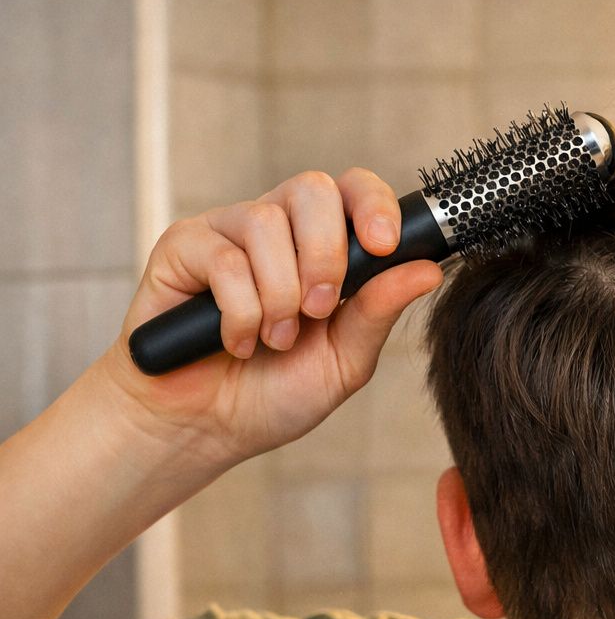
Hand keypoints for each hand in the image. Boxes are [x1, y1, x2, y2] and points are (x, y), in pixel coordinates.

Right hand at [100, 168, 443, 467]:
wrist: (207, 428)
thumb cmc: (275, 393)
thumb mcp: (344, 361)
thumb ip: (379, 313)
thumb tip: (427, 270)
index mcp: (322, 246)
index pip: (354, 190)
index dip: (373, 204)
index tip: (382, 245)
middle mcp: (276, 228)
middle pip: (312, 189)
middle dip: (325, 253)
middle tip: (320, 310)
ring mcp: (227, 233)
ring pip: (266, 223)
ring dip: (280, 295)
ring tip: (276, 340)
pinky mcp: (182, 248)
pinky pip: (223, 258)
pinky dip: (240, 312)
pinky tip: (238, 342)